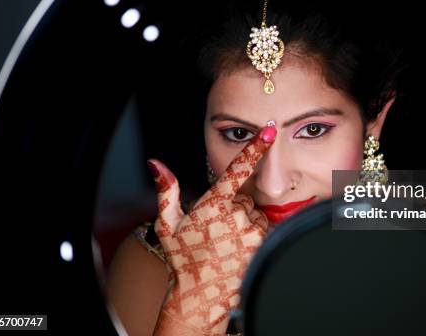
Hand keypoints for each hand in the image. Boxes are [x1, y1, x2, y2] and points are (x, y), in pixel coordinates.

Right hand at [148, 125, 276, 335]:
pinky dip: (254, 234)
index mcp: (213, 204)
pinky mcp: (264, 243)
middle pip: (243, 197)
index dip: (255, 147)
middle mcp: (236, 214)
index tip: (269, 130)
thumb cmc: (182, 257)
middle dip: (233, 207)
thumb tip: (156, 164)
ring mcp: (252, 230)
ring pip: (254, 213)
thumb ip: (166, 190)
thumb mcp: (167, 224)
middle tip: (217, 229)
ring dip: (245, 222)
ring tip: (227, 241)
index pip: (238, 169)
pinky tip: (239, 248)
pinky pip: (264, 227)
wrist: (201, 294)